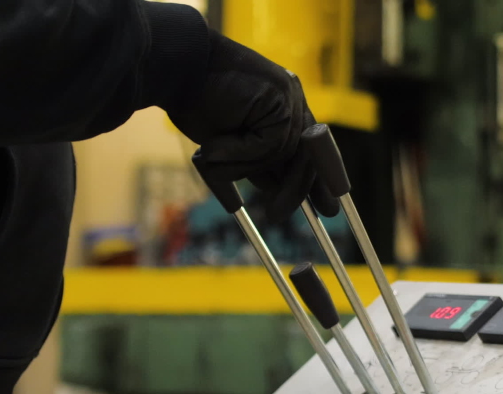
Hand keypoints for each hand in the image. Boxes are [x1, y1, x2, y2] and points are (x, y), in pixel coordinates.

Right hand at [165, 29, 338, 220]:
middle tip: (278, 215)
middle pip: (307, 155)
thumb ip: (256, 163)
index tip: (328, 208)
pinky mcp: (282, 95)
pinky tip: (212, 147)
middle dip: (297, 188)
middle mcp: (292, 102)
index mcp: (283, 111)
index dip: (318, 180)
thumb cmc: (194, 104)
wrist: (174, 69)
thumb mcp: (230, 145)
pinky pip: (270, 143)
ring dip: (243, 165)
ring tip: (211, 158)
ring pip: (282, 153)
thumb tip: (276, 192)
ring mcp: (290, 96)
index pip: (307, 152)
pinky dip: (239, 152)